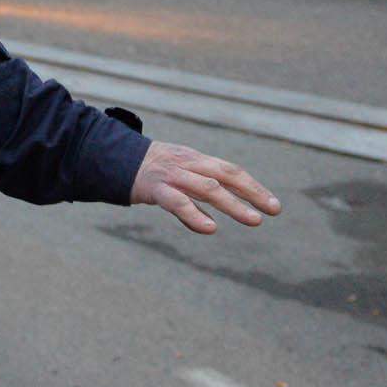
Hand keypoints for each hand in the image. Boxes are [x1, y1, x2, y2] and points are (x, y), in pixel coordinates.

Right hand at [130, 141, 281, 234]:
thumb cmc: (149, 173)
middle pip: (225, 175)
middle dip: (252, 192)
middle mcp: (187, 164)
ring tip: (254, 220)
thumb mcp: (175, 178)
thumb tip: (211, 223)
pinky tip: (210, 228)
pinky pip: (178, 202)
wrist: (112, 158)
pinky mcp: (155, 188)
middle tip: (274, 210)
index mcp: (195, 160)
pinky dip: (194, 215)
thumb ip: (194, 197)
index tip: (273, 204)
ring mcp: (172, 175)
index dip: (253, 186)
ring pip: (208, 188)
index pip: (230, 170)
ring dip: (233, 204)